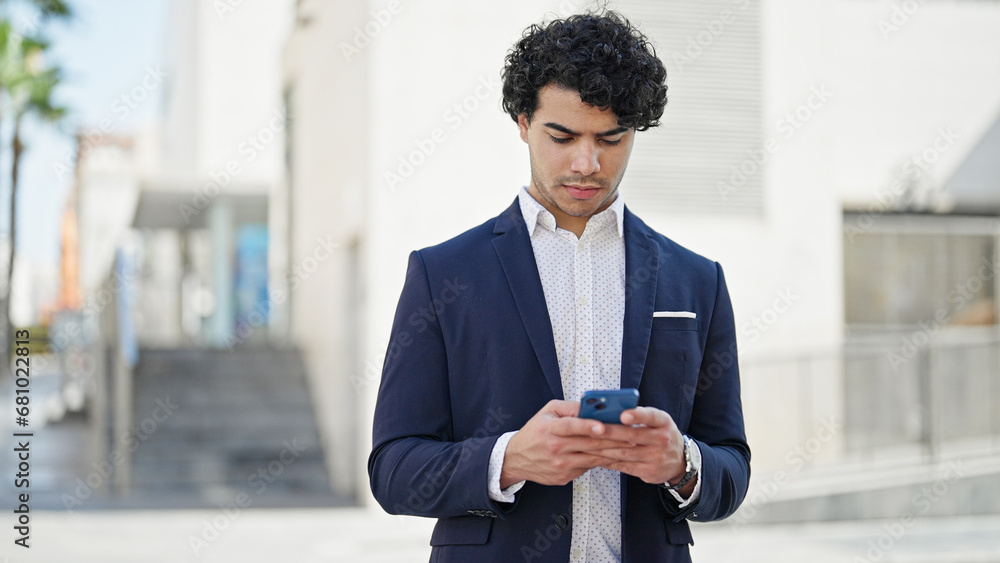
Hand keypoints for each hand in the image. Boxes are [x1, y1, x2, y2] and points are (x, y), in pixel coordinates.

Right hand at [500, 400, 623, 487]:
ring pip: (593, 457)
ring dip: (614, 452)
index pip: (571, 426)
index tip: (603, 426)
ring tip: (632, 445)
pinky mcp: (565, 476)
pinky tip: (616, 456)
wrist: (517, 459)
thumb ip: (569, 408)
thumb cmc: (535, 432)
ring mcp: (561, 465)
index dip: (587, 426)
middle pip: (589, 443)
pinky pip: (589, 467)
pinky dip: (603, 461)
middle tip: (634, 434)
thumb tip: (592, 405)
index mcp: (550, 429)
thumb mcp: (547, 412)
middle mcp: (556, 448)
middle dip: (614, 439)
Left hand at [595, 406, 690, 490]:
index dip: (637, 415)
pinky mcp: (649, 472)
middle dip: (611, 432)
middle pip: (633, 436)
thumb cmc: (662, 434)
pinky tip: (596, 456)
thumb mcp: (658, 421)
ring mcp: (656, 457)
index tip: (623, 415)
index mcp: (663, 422)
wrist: (680, 461)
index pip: (651, 416)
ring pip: (625, 453)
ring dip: (604, 448)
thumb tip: (611, 409)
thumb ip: (639, 415)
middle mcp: (662, 439)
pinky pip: (624, 466)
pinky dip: (608, 461)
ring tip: (587, 443)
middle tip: (594, 428)